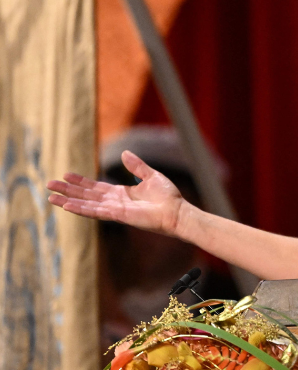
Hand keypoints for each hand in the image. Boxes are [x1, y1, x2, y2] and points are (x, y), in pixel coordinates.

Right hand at [47, 151, 188, 235]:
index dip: (81, 182)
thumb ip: (137, 166)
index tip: (66, 175)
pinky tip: (67, 206)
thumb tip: (124, 153)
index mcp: (121, 193)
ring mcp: (114, 210)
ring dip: (68, 201)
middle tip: (50, 184)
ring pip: (86, 204)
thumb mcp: (151, 176)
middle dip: (68, 190)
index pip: (96, 187)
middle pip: (86, 195)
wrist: (176, 211)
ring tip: (51, 197)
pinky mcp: (117, 215)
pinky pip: (95, 211)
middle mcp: (114, 202)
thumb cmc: (168, 197)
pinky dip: (80, 209)